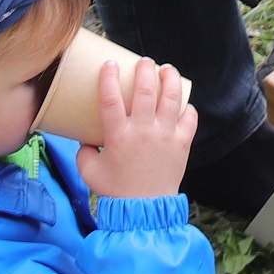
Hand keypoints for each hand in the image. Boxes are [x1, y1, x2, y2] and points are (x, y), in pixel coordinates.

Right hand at [79, 54, 197, 199]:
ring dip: (170, 78)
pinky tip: (183, 103)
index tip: (110, 64)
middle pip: (145, 89)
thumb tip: (85, 138)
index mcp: (118, 136)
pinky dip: (188, 108)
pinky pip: (189, 118)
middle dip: (145, 69)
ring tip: (166, 69)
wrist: (143, 210)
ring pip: (172, 97)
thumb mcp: (89, 171)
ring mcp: (165, 136)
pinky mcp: (182, 143)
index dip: (108, 78)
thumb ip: (83, 151)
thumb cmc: (115, 190)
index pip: (110, 98)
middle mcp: (143, 131)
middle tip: (144, 62)